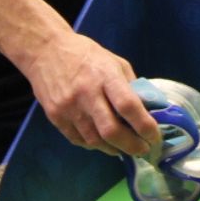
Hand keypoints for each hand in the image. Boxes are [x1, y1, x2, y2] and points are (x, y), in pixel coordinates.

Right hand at [20, 30, 160, 156]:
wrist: (45, 50)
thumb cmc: (86, 54)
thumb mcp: (115, 62)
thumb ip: (131, 87)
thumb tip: (148, 111)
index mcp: (105, 76)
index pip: (128, 106)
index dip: (144, 126)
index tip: (155, 136)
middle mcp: (87, 93)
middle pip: (111, 131)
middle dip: (132, 146)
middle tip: (143, 150)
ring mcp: (68, 107)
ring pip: (95, 141)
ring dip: (115, 149)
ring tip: (126, 148)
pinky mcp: (55, 117)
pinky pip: (79, 140)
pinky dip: (95, 145)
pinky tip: (105, 143)